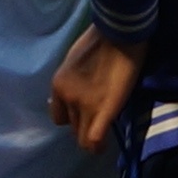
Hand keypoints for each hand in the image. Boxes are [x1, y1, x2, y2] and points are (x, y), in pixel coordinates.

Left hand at [52, 26, 142, 149]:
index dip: (72, 118)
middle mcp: (67, 98)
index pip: (59, 117)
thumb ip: (70, 82)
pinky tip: (103, 146)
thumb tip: (70, 94)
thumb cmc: (99, 39)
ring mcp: (85, 106)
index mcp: (58, 85)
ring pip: (83, 137)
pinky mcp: (105, 109)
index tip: (83, 115)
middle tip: (97, 121)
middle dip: (83, 127)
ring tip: (102, 134)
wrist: (119, 31)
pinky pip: (95, 139)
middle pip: (72, 128)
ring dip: (92, 137)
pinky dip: (98, 146)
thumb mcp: (73, 61)